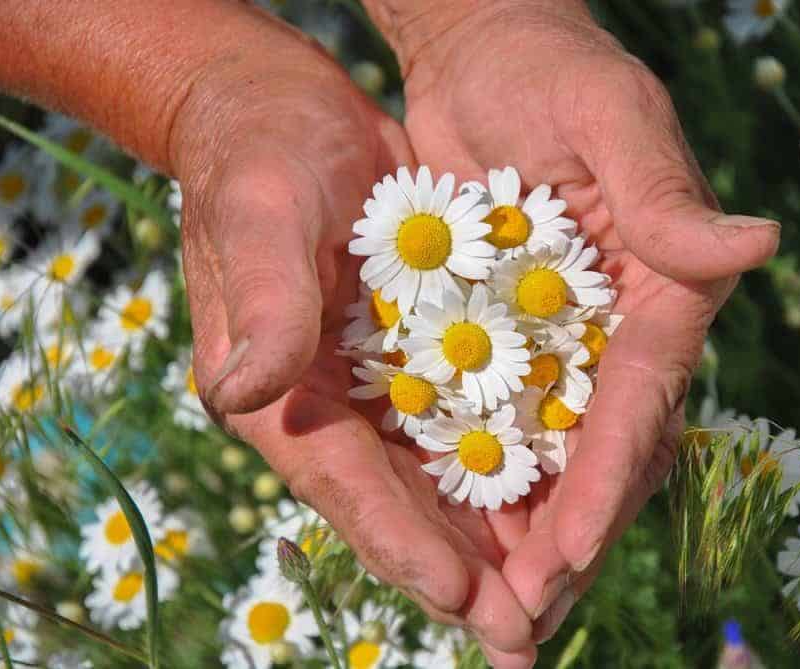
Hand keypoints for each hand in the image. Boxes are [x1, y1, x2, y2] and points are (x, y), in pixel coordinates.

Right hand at [171, 15, 535, 660]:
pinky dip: (507, 472)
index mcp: (282, 389)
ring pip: (439, 482)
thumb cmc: (262, 156)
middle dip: (461, 574)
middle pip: (400, 506)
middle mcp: (328, 406)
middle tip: (523, 639)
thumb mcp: (261, 213)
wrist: (284, 116)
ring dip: (493, 544)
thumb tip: (242, 392)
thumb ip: (263, 300)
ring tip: (551, 602)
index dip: (403, 541)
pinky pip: (464, 428)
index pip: (346, 482)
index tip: (462, 597)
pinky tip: (556, 508)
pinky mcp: (413, 358)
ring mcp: (373, 389)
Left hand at [393, 1, 780, 657]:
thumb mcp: (609, 118)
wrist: (482, 53)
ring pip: (551, 453)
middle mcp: (619, 327)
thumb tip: (756, 247)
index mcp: (664, 288)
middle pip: (601, 449)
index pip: (641, 399)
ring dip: (524, 530)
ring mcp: (561, 338)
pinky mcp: (505, 334)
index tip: (566, 550)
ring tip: (492, 608)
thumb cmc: (552, 67)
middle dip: (568, 533)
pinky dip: (481, 478)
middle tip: (524, 617)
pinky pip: (496, 418)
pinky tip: (452, 535)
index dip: (607, 479)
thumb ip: (667, 195)